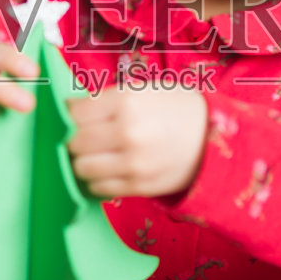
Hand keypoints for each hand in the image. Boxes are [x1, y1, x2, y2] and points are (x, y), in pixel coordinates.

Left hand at [65, 87, 207, 198]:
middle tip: (84, 138)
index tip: (75, 119)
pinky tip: (108, 169)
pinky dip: (98, 180)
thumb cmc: (176, 109)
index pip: (75, 114)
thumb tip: (65, 109)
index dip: (70, 117)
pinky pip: (100, 188)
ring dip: (84, 162)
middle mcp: (128, 132)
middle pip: (75, 143)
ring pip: (82, 168)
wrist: (215, 138)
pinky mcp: (140, 186)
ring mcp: (134, 163)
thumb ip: (104, 100)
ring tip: (96, 155)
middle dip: (75, 141)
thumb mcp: (143, 91)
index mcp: (126, 101)